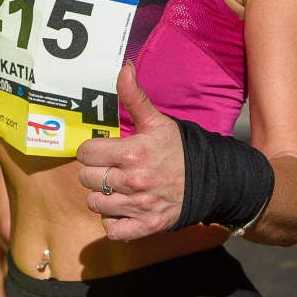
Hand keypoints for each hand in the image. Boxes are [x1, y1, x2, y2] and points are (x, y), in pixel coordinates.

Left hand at [75, 63, 183, 240]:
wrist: (211, 179)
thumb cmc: (179, 149)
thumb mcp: (157, 121)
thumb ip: (134, 95)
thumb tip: (124, 67)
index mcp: (131, 153)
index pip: (86, 153)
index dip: (91, 150)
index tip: (101, 150)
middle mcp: (132, 181)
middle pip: (86, 178)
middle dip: (94, 172)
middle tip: (109, 168)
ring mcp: (138, 206)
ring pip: (94, 204)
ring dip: (101, 196)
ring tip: (115, 188)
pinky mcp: (145, 226)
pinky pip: (112, 229)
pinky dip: (113, 221)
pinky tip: (121, 208)